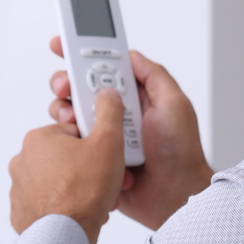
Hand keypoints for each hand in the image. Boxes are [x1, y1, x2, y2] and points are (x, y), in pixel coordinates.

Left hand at [9, 89, 129, 243]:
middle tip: (105, 182)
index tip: (106, 157)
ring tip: (96, 201)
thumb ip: (108, 113)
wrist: (65, 236)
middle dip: (88, 170)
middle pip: (66, 159)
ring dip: (79, 190)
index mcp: (39, 138)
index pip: (73, 132)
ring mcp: (19, 188)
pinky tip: (80, 214)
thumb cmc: (84, 191)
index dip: (95, 145)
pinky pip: (48, 204)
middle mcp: (23, 160)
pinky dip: (64, 208)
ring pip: (58, 183)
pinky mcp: (21, 212)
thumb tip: (107, 95)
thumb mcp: (107, 142)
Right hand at [46, 38, 212, 230]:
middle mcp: (115, 115)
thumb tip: (132, 55)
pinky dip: (69, 141)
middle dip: (66, 84)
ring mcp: (103, 137)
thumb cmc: (181, 154)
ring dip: (66, 113)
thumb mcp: (175, 104)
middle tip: (65, 88)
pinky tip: (81, 143)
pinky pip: (70, 145)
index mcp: (134, 98)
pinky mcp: (93, 158)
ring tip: (77, 122)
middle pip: (79, 90)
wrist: (174, 197)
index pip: (103, 70)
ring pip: (70, 116)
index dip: (81, 56)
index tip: (63, 46)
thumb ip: (154, 76)